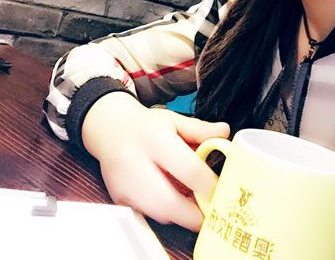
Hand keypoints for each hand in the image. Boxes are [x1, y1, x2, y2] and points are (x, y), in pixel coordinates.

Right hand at [82, 92, 229, 230]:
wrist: (109, 129)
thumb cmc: (146, 125)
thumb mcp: (175, 119)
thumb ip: (200, 129)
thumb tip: (225, 132)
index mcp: (155, 140)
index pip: (189, 170)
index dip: (209, 184)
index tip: (222, 188)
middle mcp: (136, 165)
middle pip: (170, 203)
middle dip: (194, 213)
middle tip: (211, 209)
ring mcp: (125, 186)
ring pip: (159, 214)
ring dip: (181, 214)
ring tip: (195, 202)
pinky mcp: (119, 199)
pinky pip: (148, 214)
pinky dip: (166, 212)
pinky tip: (175, 199)